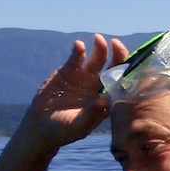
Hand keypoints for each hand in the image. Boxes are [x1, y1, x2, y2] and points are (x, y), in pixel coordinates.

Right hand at [23, 33, 128, 147]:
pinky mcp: (68, 71)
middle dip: (117, 54)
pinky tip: (79, 46)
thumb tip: (102, 100)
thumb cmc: (64, 131)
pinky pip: (76, 58)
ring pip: (97, 59)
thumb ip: (90, 114)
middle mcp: (98, 86)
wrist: (42, 126)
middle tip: (115, 44)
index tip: (127, 63)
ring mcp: (84, 77)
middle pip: (112, 66)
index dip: (126, 72)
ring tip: (98, 39)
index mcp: (106, 99)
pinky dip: (78, 51)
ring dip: (100, 48)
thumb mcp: (77, 126)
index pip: (121, 82)